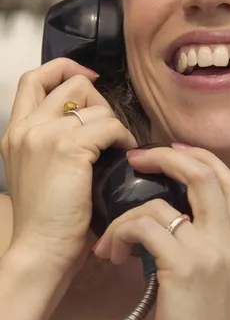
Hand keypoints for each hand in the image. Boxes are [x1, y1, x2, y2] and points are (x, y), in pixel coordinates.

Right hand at [0, 58, 135, 273]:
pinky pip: (109, 125)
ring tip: (117, 148)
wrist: (41, 250)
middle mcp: (26, 127)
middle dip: (98, 99)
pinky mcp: (68, 148)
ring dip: (113, 123)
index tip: (89, 79)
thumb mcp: (39, 171)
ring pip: (95, 104)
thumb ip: (53, 141)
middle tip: (108, 128)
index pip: (34, 78)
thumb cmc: (47, 220)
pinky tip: (124, 155)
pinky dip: (123, 136)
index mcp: (16, 131)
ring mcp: (45, 135)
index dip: (64, 69)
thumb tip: (89, 122)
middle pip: (70, 83)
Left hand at [93, 145, 229, 319]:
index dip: (200, 156)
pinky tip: (113, 254)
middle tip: (137, 158)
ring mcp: (209, 253)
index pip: (229, 180)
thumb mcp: (214, 278)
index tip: (171, 151)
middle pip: (205, 173)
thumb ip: (203, 244)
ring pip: (161, 203)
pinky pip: (145, 227)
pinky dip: (121, 233)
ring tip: (112, 238)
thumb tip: (168, 216)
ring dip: (126, 213)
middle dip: (167, 156)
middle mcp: (229, 240)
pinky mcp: (183, 269)